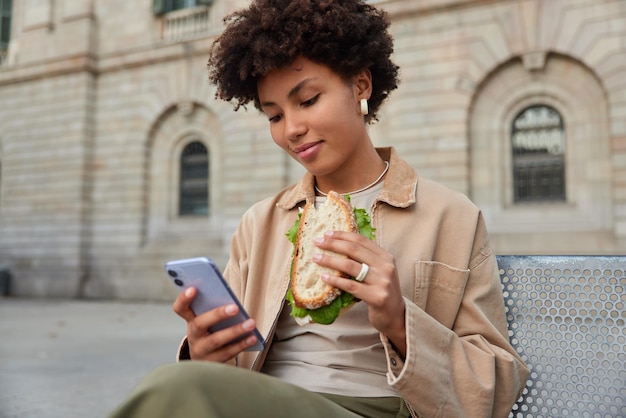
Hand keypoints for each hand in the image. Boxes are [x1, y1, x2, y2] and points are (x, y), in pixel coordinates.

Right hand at [173, 287, 258, 361]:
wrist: (206, 361)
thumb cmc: (212, 331)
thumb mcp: (208, 320)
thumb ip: (214, 309)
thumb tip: (232, 301)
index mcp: (190, 320)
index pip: (180, 308)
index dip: (184, 299)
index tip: (193, 289)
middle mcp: (193, 336)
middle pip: (200, 324)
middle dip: (218, 314)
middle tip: (235, 308)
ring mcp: (201, 350)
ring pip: (216, 340)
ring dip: (235, 331)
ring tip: (251, 323)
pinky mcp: (212, 362)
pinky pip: (227, 353)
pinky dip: (242, 344)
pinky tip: (252, 337)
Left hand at [313, 230, 406, 354]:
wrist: (396, 315)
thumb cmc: (382, 291)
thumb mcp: (379, 271)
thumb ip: (366, 259)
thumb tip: (339, 245)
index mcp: (386, 257)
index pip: (361, 240)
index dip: (342, 235)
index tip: (326, 233)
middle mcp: (386, 267)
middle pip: (354, 250)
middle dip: (333, 244)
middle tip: (317, 242)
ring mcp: (382, 282)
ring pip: (350, 266)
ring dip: (330, 260)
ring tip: (316, 258)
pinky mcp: (376, 297)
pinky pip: (351, 286)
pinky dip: (335, 280)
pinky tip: (324, 277)